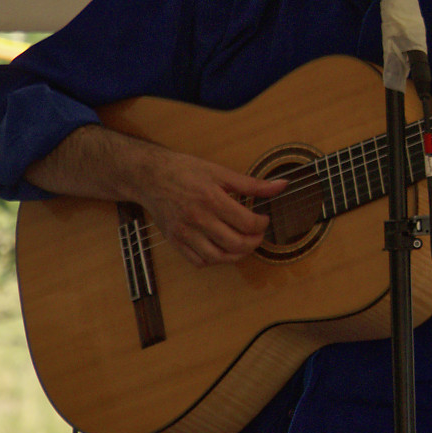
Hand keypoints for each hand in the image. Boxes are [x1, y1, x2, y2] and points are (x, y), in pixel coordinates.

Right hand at [133, 148, 286, 266]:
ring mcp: (184, 233)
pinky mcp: (175, 241)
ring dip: (237, 255)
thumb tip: (282, 185)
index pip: (246, 223)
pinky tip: (222, 249)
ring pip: (218, 258)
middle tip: (257, 234)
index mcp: (211, 199)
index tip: (264, 219)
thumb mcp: (220, 172)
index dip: (262, 224)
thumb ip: (253, 183)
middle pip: (235, 244)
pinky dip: (214, 260)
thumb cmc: (185, 171)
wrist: (149, 176)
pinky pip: (198, 261)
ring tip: (244, 244)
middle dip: (254, 242)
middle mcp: (197, 219)